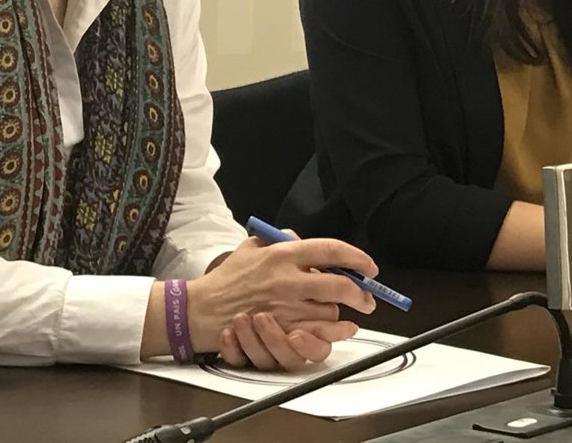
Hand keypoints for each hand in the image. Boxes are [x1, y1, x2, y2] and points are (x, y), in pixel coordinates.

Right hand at [186, 235, 376, 367]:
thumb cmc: (227, 278)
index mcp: (283, 254)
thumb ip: (280, 239)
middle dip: (361, 293)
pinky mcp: (281, 330)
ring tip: (331, 309)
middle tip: (367, 297)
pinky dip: (330, 332)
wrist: (202, 309)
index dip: (357, 258)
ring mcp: (286, 308)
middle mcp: (288, 280)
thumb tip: (301, 238)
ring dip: (335, 312)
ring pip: (329, 312)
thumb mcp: (251, 246)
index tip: (369, 267)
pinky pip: (318, 333)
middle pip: (340, 286)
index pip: (330, 251)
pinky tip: (336, 328)